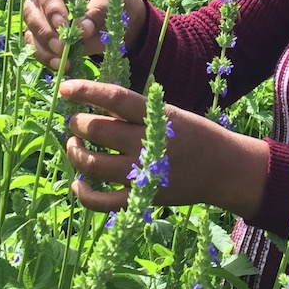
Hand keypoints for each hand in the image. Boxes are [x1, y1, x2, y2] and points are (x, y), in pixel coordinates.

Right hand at [22, 0, 143, 70]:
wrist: (115, 15)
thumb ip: (97, 11)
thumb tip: (83, 30)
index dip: (53, 9)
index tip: (63, 25)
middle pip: (32, 12)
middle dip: (46, 32)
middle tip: (62, 47)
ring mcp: (39, 16)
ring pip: (31, 31)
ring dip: (44, 48)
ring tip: (63, 61)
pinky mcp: (41, 36)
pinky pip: (36, 47)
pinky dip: (46, 58)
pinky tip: (60, 66)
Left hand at [61, 79, 267, 218]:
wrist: (224, 169)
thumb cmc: (195, 135)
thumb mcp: (170, 113)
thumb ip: (136, 112)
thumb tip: (94, 103)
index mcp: (157, 117)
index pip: (115, 98)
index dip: (86, 90)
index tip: (65, 87)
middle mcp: (148, 143)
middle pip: (97, 130)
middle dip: (77, 123)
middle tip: (74, 122)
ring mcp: (144, 174)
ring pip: (93, 164)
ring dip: (75, 153)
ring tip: (74, 146)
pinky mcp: (142, 199)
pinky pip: (102, 202)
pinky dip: (84, 194)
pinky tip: (77, 183)